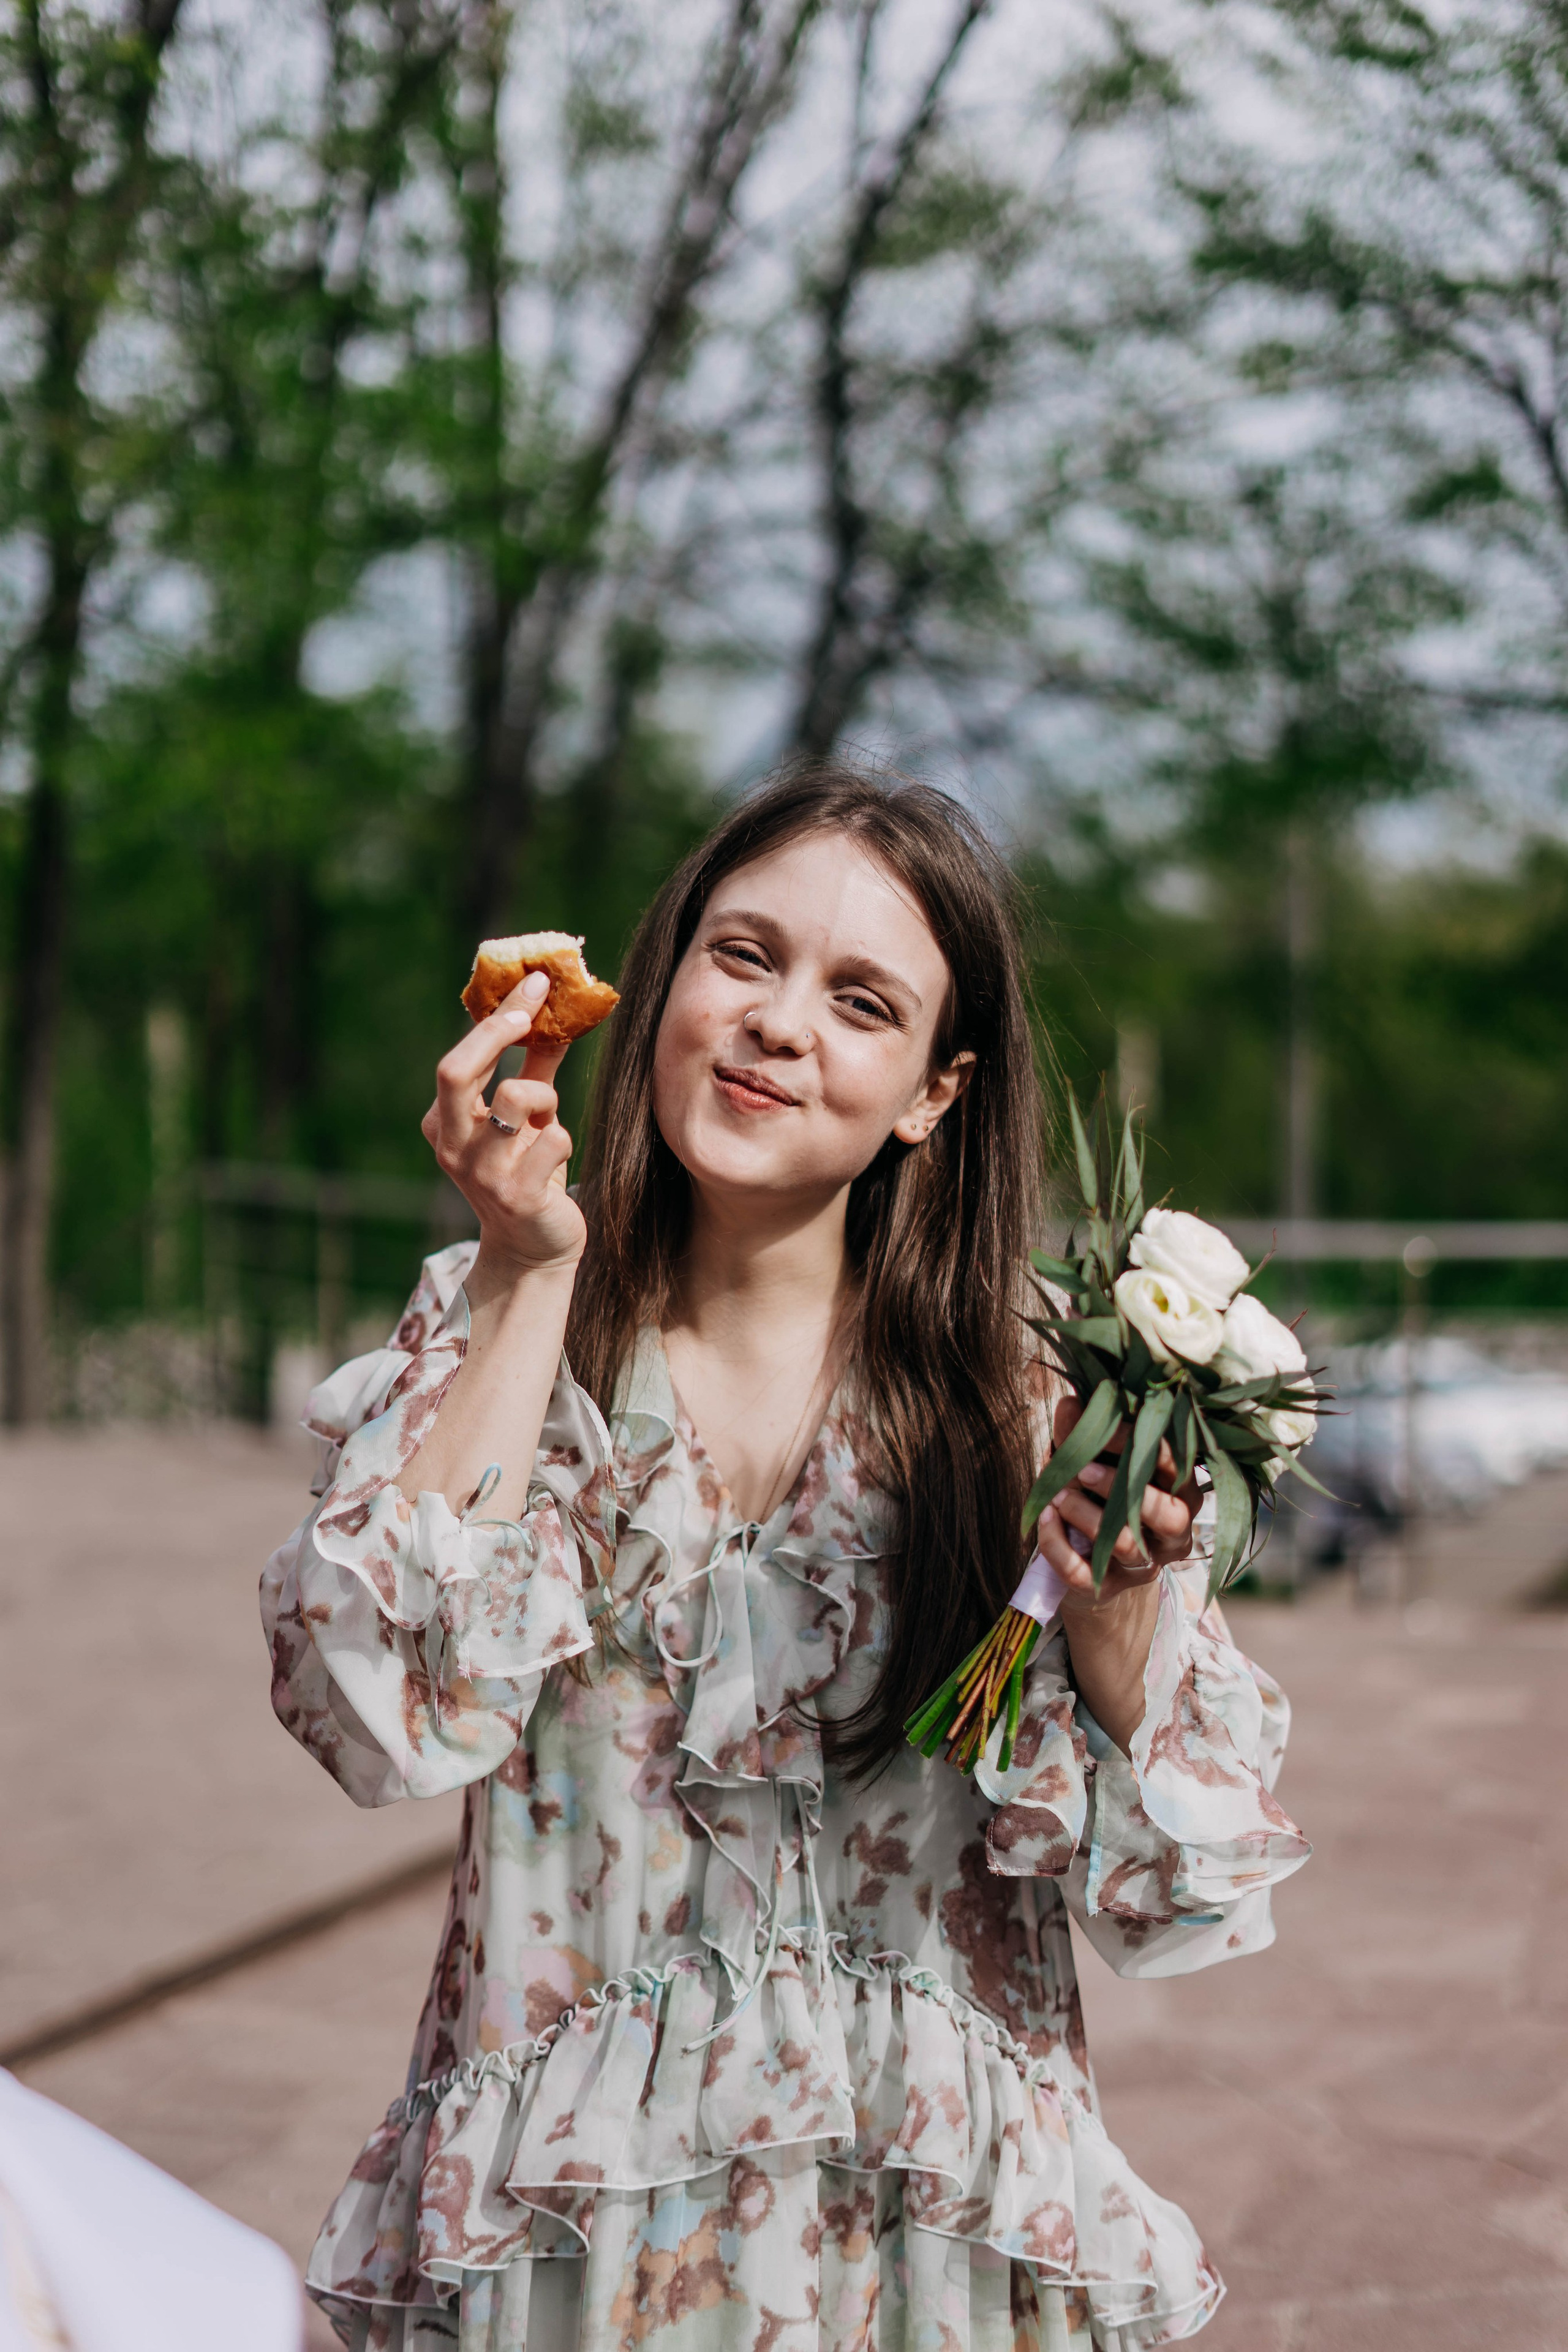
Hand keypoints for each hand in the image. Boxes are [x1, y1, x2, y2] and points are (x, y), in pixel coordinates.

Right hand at [421, 973, 585, 1286]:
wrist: (532, 1248)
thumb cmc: (528, 1173)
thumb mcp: (526, 1118)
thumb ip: (533, 1067)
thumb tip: (553, 1010)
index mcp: (443, 1123)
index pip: (459, 1058)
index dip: (497, 1017)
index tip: (534, 982)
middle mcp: (451, 1145)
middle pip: (456, 1070)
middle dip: (499, 1031)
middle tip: (536, 1009)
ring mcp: (480, 1173)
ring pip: (518, 1098)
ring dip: (546, 1098)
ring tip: (547, 1123)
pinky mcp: (517, 1195)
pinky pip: (555, 1138)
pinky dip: (563, 1138)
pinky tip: (555, 1159)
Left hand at [1037, 1393, 1200, 1621]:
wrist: (1090, 1558)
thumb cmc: (1100, 1492)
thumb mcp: (1094, 1456)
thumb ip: (1086, 1432)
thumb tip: (1071, 1402)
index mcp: (1179, 1489)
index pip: (1175, 1465)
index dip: (1140, 1443)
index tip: (1106, 1425)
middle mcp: (1173, 1530)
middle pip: (1169, 1516)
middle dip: (1123, 1489)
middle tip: (1082, 1469)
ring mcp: (1145, 1563)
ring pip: (1126, 1545)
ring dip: (1084, 1515)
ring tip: (1055, 1494)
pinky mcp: (1111, 1587)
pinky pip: (1086, 1574)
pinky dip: (1058, 1547)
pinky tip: (1044, 1520)